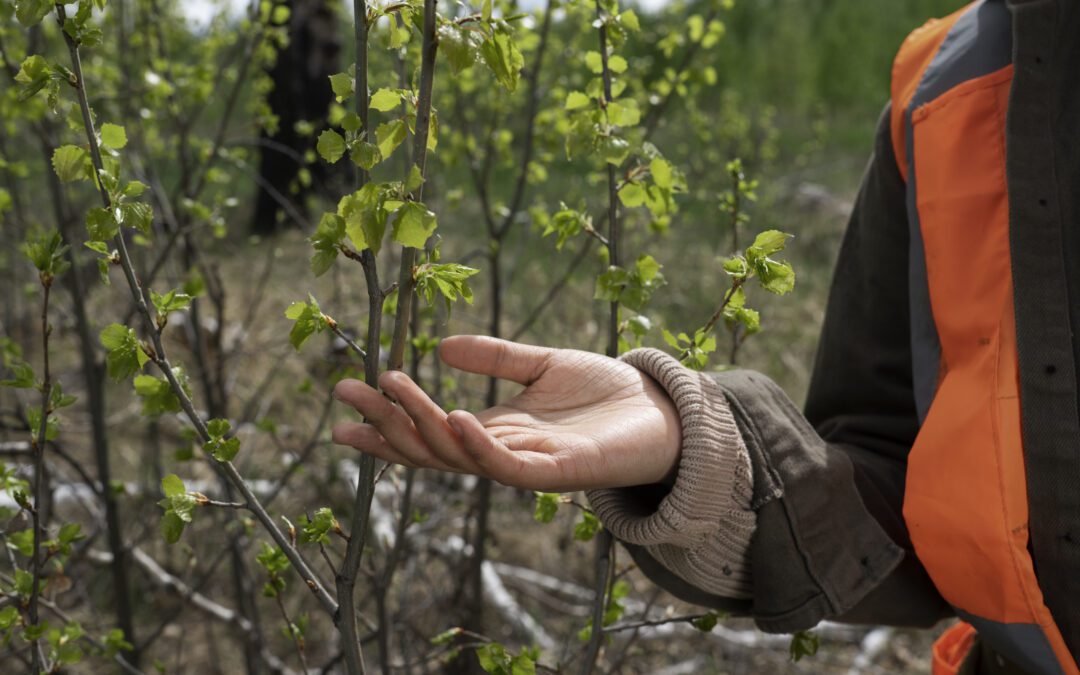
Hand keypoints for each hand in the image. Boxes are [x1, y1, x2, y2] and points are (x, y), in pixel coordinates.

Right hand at [331, 335, 681, 491]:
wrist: (664, 412)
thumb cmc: (607, 393)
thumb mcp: (543, 364)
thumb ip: (496, 357)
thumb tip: (442, 346)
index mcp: (495, 430)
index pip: (427, 429)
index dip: (386, 417)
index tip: (345, 396)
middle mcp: (502, 453)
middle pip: (429, 446)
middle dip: (386, 423)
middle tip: (345, 391)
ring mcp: (527, 466)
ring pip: (459, 456)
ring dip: (421, 425)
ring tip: (391, 388)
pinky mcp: (557, 473)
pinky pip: (508, 466)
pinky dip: (478, 445)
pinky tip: (454, 416)